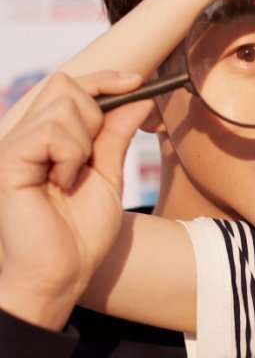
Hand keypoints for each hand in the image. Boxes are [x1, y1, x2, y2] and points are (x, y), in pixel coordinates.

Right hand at [0, 71, 150, 329]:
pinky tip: (61, 184)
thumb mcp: (106, 177)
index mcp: (42, 138)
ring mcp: (11, 145)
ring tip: (71, 180)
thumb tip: (139, 97)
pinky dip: (70, 155)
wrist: (60, 278)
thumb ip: (116, 135)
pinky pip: (51, 131)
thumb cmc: (79, 237)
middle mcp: (22, 135)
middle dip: (94, 114)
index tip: (138, 82)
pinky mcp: (7, 159)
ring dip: (83, 142)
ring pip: (62, 104)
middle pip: (65, 84)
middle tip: (90, 159)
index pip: (68, 87)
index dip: (103, 79)